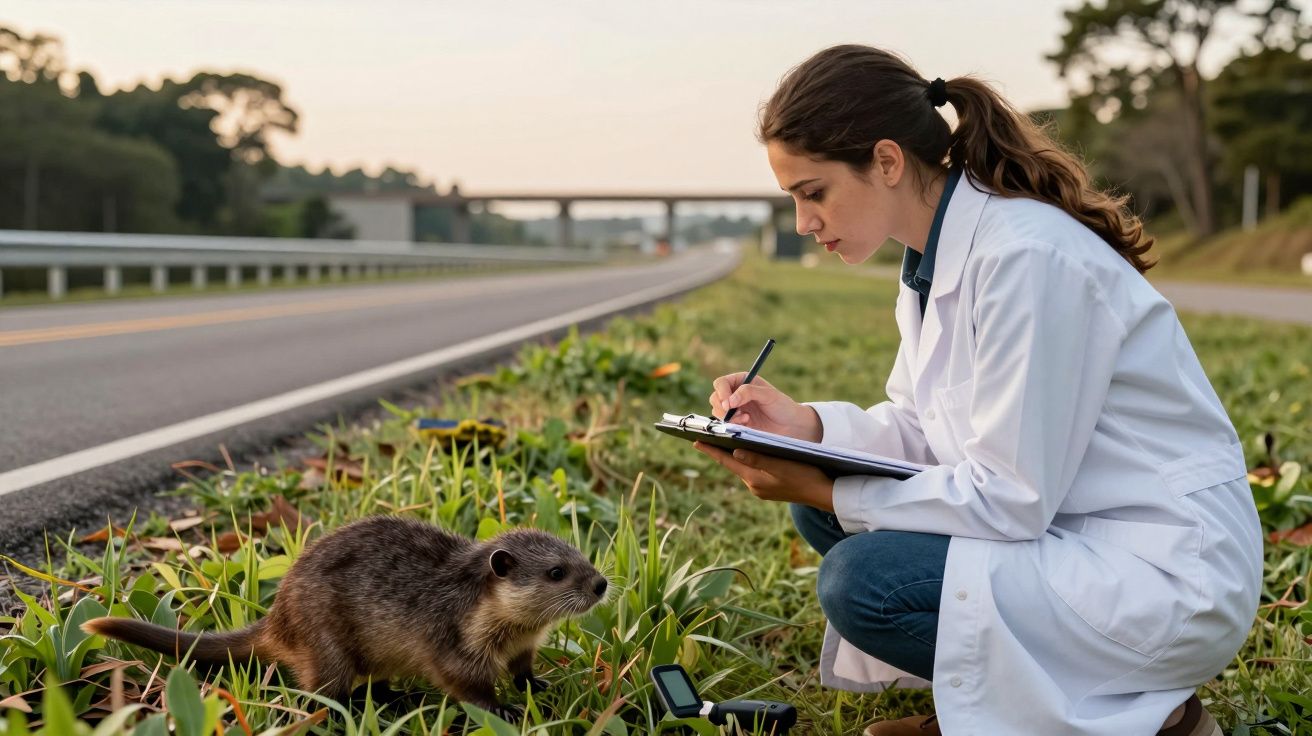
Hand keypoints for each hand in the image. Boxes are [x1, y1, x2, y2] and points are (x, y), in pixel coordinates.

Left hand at [692, 442, 833, 510]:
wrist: (823, 494)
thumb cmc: (805, 475)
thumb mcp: (781, 464)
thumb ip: (757, 458)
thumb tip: (734, 450)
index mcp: (754, 479)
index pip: (727, 461)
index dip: (711, 450)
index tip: (695, 440)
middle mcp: (754, 485)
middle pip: (733, 464)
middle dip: (721, 450)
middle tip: (706, 436)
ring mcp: (761, 488)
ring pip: (743, 467)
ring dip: (735, 455)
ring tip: (724, 441)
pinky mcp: (769, 488)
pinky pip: (753, 471)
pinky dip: (748, 461)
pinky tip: (749, 452)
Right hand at [709, 372, 822, 441]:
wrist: (791, 426)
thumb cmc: (782, 406)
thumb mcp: (768, 395)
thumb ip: (748, 392)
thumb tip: (729, 401)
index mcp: (742, 381)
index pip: (721, 383)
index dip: (721, 392)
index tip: (728, 403)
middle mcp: (735, 394)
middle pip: (715, 397)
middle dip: (722, 407)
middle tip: (733, 413)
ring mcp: (735, 410)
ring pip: (717, 411)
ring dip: (728, 416)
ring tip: (745, 418)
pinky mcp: (736, 424)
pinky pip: (724, 424)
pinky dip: (732, 424)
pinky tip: (746, 423)